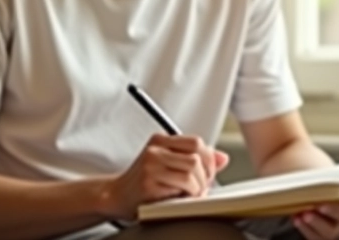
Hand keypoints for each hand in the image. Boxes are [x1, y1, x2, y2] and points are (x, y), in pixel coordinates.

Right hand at [99, 133, 229, 219]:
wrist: (116, 196)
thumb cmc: (143, 183)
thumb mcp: (169, 164)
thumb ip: (195, 159)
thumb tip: (222, 158)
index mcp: (160, 140)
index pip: (197, 142)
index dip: (208, 160)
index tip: (208, 174)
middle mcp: (155, 149)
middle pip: (197, 155)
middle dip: (207, 175)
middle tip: (202, 187)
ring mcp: (151, 164)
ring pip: (192, 169)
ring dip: (199, 186)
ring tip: (193, 194)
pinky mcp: (149, 181)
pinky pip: (183, 184)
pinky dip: (190, 193)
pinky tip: (183, 198)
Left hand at [291, 173, 338, 239]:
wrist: (311, 184)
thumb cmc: (330, 178)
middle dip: (338, 212)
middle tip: (321, 204)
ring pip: (332, 232)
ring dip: (318, 223)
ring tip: (304, 212)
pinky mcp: (324, 235)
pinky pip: (318, 239)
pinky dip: (307, 229)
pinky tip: (297, 218)